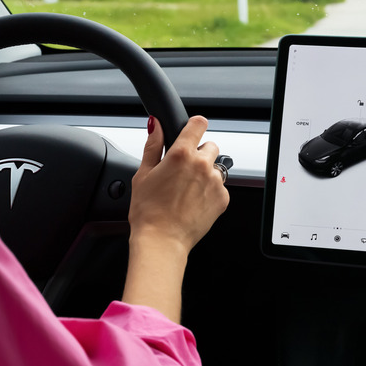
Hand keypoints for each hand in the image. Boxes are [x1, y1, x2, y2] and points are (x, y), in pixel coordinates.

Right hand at [123, 116, 228, 321]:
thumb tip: (155, 124)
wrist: (162, 241)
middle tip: (183, 172)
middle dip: (198, 154)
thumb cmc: (148, 211)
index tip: (192, 130)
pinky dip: (210, 192)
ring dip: (205, 174)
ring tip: (187, 191)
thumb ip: (152, 145)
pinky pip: (220, 187)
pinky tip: (194, 203)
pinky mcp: (223, 198)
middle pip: (210, 146)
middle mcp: (201, 165)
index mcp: (181, 154)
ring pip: (215, 168)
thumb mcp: (143, 174)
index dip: (194, 125)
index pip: (198, 124)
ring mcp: (215, 182)